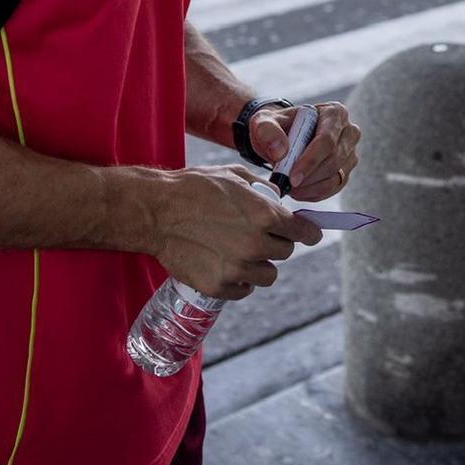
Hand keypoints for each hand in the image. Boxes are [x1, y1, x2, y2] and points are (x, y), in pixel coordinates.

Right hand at [152, 165, 322, 299]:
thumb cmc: (193, 188)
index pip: (302, 231)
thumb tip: (279, 201)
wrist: (155, 212)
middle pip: (285, 252)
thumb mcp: (233, 175)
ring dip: (260, 264)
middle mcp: (254, 244)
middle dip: (276, 242)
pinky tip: (228, 266)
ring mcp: (236, 269)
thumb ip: (263, 189)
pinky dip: (240, 281)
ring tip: (241, 252)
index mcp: (263, 215)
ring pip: (268, 274)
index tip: (309, 234)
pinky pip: (244, 290)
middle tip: (259, 235)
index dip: (309, 232)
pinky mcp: (218, 286)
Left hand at [242, 101, 361, 202]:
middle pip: (335, 159)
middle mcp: (348, 131)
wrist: (282, 138)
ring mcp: (350, 153)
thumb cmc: (276, 127)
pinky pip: (334, 188)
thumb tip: (280, 152)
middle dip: (310, 176)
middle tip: (287, 185)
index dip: (310, 161)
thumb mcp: (264, 122)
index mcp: (334, 112)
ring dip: (311, 187)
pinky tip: (298, 191)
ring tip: (289, 187)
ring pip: (336, 177)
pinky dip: (315, 193)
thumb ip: (267, 131)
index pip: (327, 140)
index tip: (292, 177)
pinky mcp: (346, 171)